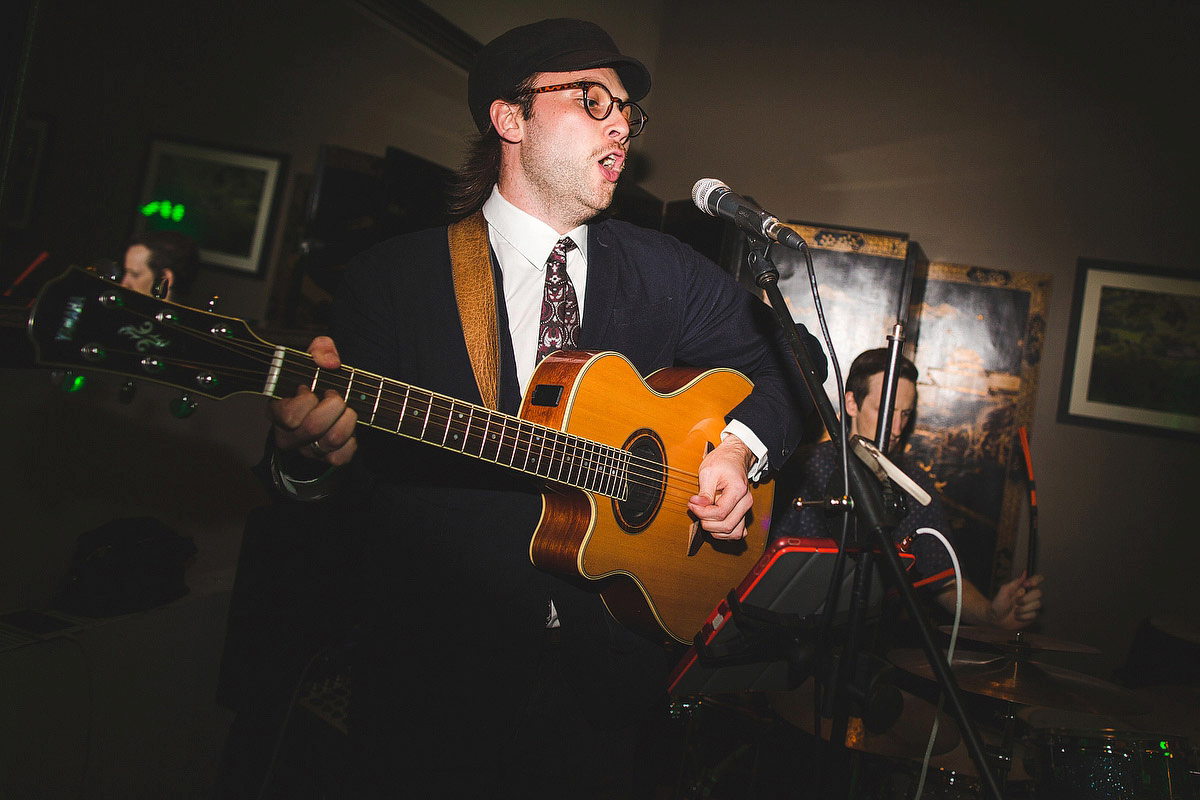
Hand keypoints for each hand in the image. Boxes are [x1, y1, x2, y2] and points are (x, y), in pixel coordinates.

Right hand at [268, 336, 357, 466]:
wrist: (324, 404)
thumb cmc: (315, 382)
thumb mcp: (314, 358)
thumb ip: (321, 349)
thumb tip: (330, 362)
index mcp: (277, 411)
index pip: (290, 416)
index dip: (307, 400)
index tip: (312, 388)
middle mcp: (288, 435)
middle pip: (313, 428)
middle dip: (334, 406)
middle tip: (336, 396)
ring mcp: (307, 450)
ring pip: (330, 441)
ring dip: (347, 421)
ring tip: (346, 409)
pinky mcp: (326, 459)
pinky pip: (341, 457)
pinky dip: (351, 442)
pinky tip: (348, 428)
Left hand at [688, 435, 755, 539]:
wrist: (734, 457)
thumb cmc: (722, 462)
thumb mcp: (708, 472)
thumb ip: (703, 491)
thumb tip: (696, 505)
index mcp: (738, 490)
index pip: (720, 513)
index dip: (702, 512)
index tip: (692, 504)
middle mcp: (746, 502)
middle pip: (727, 526)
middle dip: (707, 522)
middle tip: (696, 509)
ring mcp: (746, 509)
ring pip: (733, 533)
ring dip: (715, 530)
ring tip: (704, 516)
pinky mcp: (743, 514)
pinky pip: (737, 532)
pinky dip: (724, 532)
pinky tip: (714, 523)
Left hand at [988, 571, 1043, 629]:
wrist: (996, 618)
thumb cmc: (999, 603)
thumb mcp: (1005, 590)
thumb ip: (1016, 582)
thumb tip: (1024, 572)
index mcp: (1024, 588)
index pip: (1037, 579)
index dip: (1035, 580)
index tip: (1026, 584)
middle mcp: (1030, 596)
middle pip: (1039, 593)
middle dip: (1026, 598)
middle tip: (1016, 601)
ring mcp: (1032, 606)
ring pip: (1037, 604)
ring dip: (1023, 608)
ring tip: (1015, 610)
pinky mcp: (1032, 616)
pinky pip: (1034, 614)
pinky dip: (1023, 616)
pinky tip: (1017, 616)